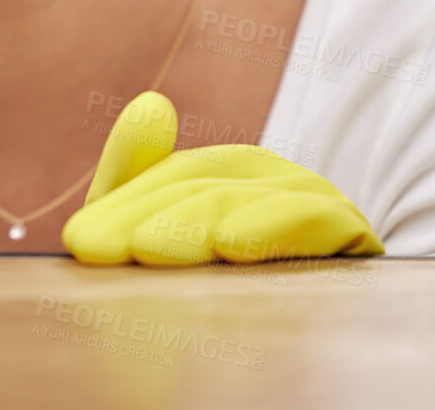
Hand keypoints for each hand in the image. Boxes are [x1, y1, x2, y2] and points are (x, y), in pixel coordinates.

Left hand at [60, 91, 383, 265]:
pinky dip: (271, 226)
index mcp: (233, 173)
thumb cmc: (243, 282)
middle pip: (202, 186)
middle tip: (98, 247)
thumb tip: (150, 102)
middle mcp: (275, 178)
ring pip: (246, 201)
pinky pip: (314, 221)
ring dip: (194, 223)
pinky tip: (229, 241)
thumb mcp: (174, 225)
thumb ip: (140, 176)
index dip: (124, 205)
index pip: (173, 179)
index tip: (80, 242)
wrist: (341, 333)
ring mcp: (318, 201)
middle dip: (144, 217)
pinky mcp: (353, 232)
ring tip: (147, 246)